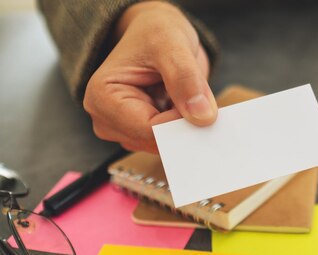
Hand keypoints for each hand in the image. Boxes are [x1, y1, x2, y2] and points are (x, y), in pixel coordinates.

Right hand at [83, 1, 216, 152]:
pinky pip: (171, 143)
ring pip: (165, 146)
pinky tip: (188, 108)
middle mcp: (107, 119)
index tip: (202, 109)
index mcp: (102, 97)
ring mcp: (125, 129)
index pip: (146, 129)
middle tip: (199, 101)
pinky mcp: (143, 133)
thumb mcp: (172, 45)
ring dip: (185, 127)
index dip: (179, 122)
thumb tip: (202, 116)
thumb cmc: (155, 33)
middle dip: (182, 126)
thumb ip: (185, 79)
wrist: (158, 33)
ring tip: (188, 97)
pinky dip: (186, 129)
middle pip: (155, 142)